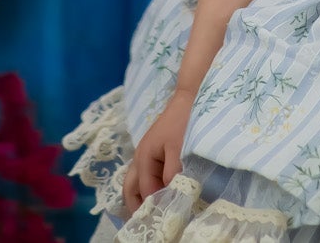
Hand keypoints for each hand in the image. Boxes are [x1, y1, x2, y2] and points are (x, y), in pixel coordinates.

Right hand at [123, 85, 195, 216]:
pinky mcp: (154, 152)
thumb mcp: (180, 148)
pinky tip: (158, 195)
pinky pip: (144, 176)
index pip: (145, 191)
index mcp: (143, 158)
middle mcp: (139, 158)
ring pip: (135, 183)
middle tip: (147, 223)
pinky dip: (146, 188)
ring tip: (150, 215)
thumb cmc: (184, 121)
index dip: (154, 206)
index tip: (165, 220)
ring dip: (140, 198)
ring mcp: (145, 154)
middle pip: (130, 189)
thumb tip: (169, 194)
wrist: (190, 97)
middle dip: (136, 207)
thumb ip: (173, 172)